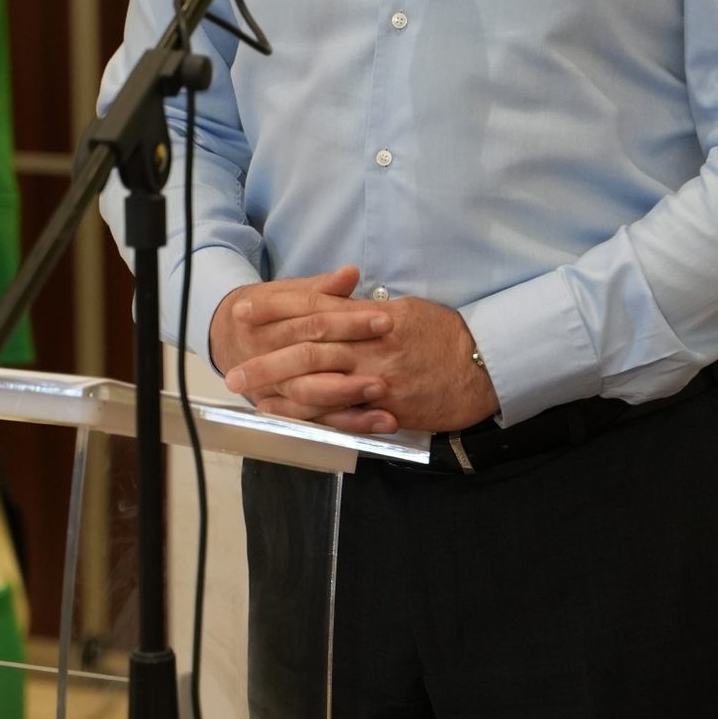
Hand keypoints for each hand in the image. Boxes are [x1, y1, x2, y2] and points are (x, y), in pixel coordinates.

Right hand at [211, 267, 395, 434]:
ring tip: (384, 393)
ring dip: (348, 395)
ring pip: (309, 393)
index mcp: (266, 320)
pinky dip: (349, 422)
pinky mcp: (283, 409)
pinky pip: (317, 420)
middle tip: (389, 353)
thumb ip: (321, 287)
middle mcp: (264, 354)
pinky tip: (379, 421)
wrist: (227, 339)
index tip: (386, 320)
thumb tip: (350, 273)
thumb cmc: (268, 312)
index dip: (349, 320)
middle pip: (309, 356)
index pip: (311, 317)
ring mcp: (272, 385)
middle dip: (349, 357)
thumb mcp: (287, 294)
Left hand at [211, 270, 497, 435]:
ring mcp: (377, 379)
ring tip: (250, 395)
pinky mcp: (386, 408)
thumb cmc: (445, 335)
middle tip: (233, 369)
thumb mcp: (405, 310)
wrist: (484, 366)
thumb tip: (339, 300)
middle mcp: (370, 346)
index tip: (242, 309)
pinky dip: (311, 416)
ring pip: (318, 382)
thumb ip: (367, 309)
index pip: (315, 307)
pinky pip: (342, 413)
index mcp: (372, 316)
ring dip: (279, 389)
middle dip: (266, 357)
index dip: (275, 309)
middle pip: (306, 347)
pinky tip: (287, 417)